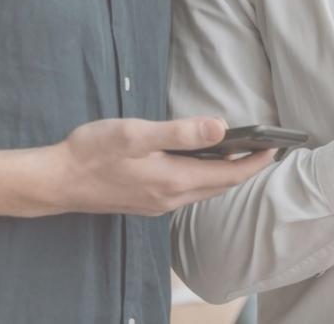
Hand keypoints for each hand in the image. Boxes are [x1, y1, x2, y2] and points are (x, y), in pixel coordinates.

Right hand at [34, 116, 273, 217]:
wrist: (56, 181)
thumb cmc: (92, 152)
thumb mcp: (137, 133)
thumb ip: (180, 132)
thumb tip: (221, 129)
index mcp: (174, 180)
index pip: (229, 174)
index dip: (256, 161)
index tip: (277, 146)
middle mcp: (171, 198)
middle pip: (220, 185)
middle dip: (247, 168)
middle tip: (267, 148)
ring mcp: (158, 204)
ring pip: (204, 190)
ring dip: (225, 174)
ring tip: (242, 153)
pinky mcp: (147, 203)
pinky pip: (187, 192)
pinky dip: (204, 178)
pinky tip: (201, 163)